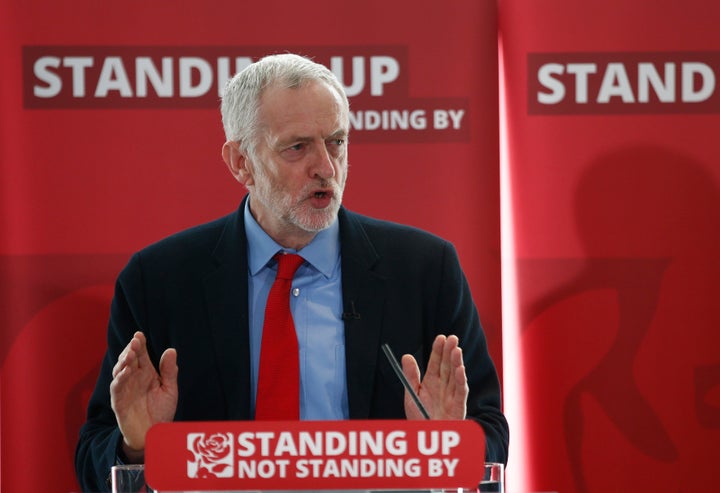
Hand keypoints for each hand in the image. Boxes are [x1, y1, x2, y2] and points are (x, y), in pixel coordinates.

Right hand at [110, 331, 177, 461]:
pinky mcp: (118, 400)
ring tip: (130, 354)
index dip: (139, 344)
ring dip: (124, 361)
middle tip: (135, 341)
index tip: (139, 334)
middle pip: (129, 359)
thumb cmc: (161, 410)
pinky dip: (120, 378)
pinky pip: (116, 387)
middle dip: (131, 349)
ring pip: (120, 370)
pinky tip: (127, 371)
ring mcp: (125, 388)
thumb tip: (171, 350)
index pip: (141, 354)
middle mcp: (134, 378)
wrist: (154, 433)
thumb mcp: (169, 389)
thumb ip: (169, 371)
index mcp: (146, 372)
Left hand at [401, 334, 467, 419]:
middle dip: (450, 352)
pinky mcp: (458, 406)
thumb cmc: (419, 417)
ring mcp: (451, 395)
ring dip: (456, 363)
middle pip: (447, 366)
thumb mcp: (412, 394)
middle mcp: (443, 386)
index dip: (438, 350)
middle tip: (452, 338)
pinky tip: (460, 369)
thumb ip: (410, 376)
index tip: (441, 337)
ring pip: (455, 376)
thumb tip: (406, 356)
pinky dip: (460, 380)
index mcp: (431, 382)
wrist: (426, 437)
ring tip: (457, 349)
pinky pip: (460, 392)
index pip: (436, 363)